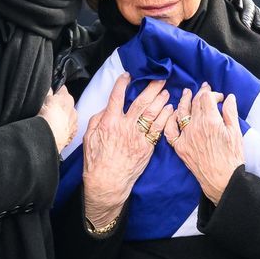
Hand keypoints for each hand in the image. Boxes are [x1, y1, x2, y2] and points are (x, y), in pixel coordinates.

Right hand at [40, 85, 76, 151]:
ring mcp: (74, 122)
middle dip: (59, 106)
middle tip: (47, 110)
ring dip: (61, 118)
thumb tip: (49, 87)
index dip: (55, 91)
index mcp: (67, 98)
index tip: (50, 94)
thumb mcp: (43, 98)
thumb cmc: (45, 117)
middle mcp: (73, 109)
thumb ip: (47, 91)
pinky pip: (68, 128)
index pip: (62, 89)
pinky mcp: (72, 134)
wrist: (48, 137)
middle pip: (66, 104)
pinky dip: (63, 128)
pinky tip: (54, 130)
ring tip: (50, 121)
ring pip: (68, 117)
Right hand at [82, 76, 171, 227]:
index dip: (122, 84)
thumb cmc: (96, 161)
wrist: (108, 183)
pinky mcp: (147, 147)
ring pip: (153, 114)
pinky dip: (165, 117)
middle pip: (141, 102)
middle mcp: (125, 127)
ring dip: (161, 100)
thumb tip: (107, 108)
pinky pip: (159, 129)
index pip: (117, 97)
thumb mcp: (89, 137)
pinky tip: (170, 109)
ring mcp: (138, 137)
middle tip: (160, 78)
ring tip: (166, 91)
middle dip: (152, 88)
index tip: (128, 75)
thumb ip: (98, 119)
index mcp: (109, 122)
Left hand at [164, 84, 243, 205]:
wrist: (222, 180)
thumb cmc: (232, 158)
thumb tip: (228, 97)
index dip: (213, 93)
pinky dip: (170, 120)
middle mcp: (195, 126)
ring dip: (184, 101)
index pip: (207, 98)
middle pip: (194, 103)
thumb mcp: (236, 133)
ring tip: (186, 93)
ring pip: (181, 112)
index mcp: (211, 121)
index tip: (219, 97)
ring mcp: (185, 136)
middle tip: (204, 89)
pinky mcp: (179, 147)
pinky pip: (170, 131)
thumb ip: (231, 112)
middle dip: (201, 94)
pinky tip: (173, 114)